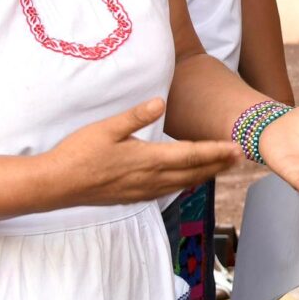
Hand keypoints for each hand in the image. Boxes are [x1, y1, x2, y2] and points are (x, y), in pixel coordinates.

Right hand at [46, 100, 241, 206]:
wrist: (57, 185)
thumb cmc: (79, 153)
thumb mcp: (106, 128)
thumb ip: (135, 116)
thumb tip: (160, 102)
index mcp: (147, 159)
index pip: (190, 155)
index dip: (216, 152)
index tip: (237, 148)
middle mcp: (150, 178)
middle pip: (193, 172)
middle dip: (218, 164)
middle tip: (240, 157)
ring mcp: (142, 191)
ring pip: (183, 184)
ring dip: (204, 175)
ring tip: (221, 167)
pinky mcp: (133, 197)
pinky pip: (167, 191)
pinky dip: (184, 184)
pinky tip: (187, 181)